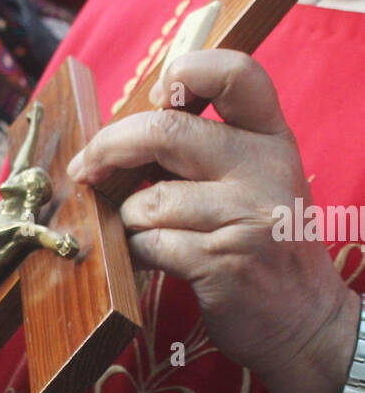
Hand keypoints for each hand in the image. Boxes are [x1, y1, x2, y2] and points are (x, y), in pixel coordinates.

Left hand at [67, 50, 359, 392]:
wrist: (306, 322)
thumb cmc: (265, 249)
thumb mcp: (256, 185)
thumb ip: (207, 153)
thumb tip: (122, 136)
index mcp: (272, 139)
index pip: (236, 73)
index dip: (185, 70)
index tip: (153, 98)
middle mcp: (264, 169)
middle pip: (166, 132)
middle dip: (109, 148)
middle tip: (86, 168)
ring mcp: (245, 216)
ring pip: (149, 201)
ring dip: (127, 220)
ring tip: (139, 233)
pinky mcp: (222, 262)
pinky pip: (148, 245)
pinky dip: (133, 254)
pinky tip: (146, 260)